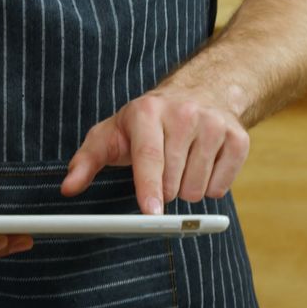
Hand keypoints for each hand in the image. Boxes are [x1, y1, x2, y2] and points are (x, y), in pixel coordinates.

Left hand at [62, 89, 249, 214]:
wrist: (199, 92)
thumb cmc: (145, 122)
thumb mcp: (110, 134)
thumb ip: (86, 162)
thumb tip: (67, 188)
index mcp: (147, 112)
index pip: (149, 156)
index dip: (149, 187)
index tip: (151, 214)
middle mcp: (184, 113)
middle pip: (173, 180)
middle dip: (163, 190)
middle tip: (159, 172)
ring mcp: (214, 125)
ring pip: (197, 188)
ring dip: (185, 189)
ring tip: (180, 166)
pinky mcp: (239, 138)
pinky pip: (221, 187)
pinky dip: (210, 186)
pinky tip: (201, 164)